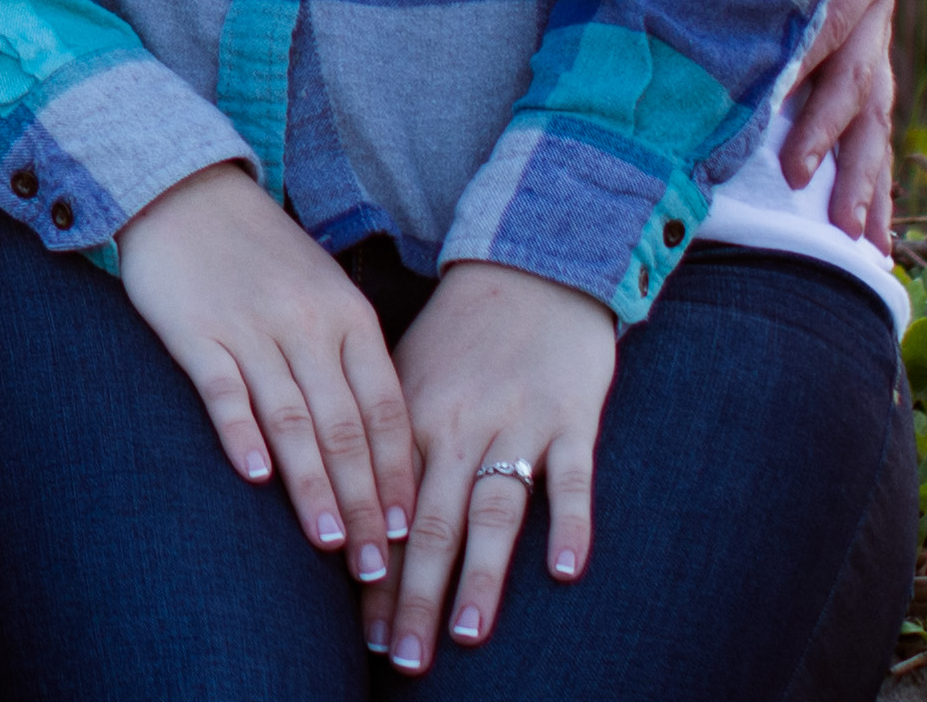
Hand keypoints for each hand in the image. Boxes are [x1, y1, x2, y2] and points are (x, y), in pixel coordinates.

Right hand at [114, 163, 410, 579]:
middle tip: (375, 564)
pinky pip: (223, 388)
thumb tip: (382, 446)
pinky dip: (240, 432)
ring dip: (313, 485)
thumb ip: (350, 358)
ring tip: (329, 541)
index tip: (407, 532)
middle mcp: (307, 323)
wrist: (184, 188)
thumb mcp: (324, 291)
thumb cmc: (261, 253)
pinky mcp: (195, 329)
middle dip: (363, 501)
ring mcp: (251, 326)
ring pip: (292, 418)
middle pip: (344, 426)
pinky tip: (253, 475)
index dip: (397, 474)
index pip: (385, 409)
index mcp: (348, 316)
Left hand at [374, 260, 617, 669]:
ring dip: (481, 578)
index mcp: (408, 417)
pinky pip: (572, 478)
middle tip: (404, 659)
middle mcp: (456, 425)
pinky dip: (570, 524)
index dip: (376, 577)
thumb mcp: (404, 378)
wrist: (529, 268)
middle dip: (416, 597)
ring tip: (467, 636)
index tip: (366, 638)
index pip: (387, 512)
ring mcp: (517, 423)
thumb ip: (384, 445)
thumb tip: (353, 521)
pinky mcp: (573, 418)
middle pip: (432, 525)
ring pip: (494, 511)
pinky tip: (564, 572)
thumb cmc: (459, 337)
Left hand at [779, 0, 908, 250]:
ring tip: (855, 233)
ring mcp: (878, 40)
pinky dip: (875, 184)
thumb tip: (671, 5)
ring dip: (863, 178)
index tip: (770, 101)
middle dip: (827, 134)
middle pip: (856, 76)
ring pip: (876, 116)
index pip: (826, 15)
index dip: (802, 61)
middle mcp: (873, 2)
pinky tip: (876, 236)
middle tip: (799, 180)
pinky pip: (879, 133)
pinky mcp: (874, 70)